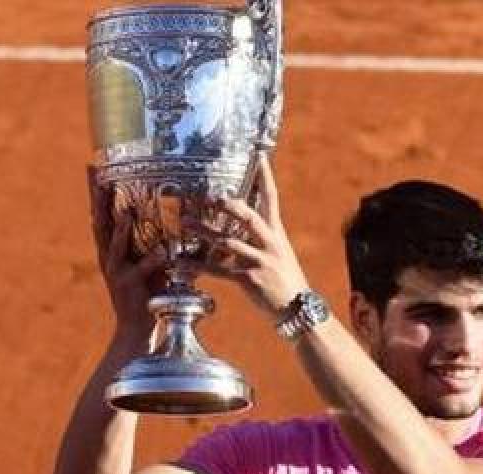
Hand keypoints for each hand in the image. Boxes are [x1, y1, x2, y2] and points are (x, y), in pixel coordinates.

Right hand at [88, 168, 166, 334]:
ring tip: (125, 209)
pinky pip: (143, 269)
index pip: (103, 213)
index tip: (95, 165)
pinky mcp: (129, 285)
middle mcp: (109, 256)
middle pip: (100, 221)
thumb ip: (158, 243)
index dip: (98, 190)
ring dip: (120, 226)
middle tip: (96, 173)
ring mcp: (117, 271)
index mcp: (111, 249)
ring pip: (115, 243)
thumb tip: (177, 221)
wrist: (137, 330)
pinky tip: (159, 251)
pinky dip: (151, 260)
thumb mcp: (150, 265)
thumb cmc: (148, 295)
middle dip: (98, 198)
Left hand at [189, 153, 310, 316]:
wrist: (299, 309)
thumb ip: (261, 240)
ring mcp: (260, 261)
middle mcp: (270, 243)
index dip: (266, 177)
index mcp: (277, 234)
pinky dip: (199, 266)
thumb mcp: (279, 254)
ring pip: (228, 242)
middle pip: (248, 217)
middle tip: (209, 195)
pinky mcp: (250, 279)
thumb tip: (240, 229)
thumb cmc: (286, 281)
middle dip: (228, 205)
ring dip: (205, 232)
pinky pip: (220, 270)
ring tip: (186, 223)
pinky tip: (183, 263)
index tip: (260, 156)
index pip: (272, 199)